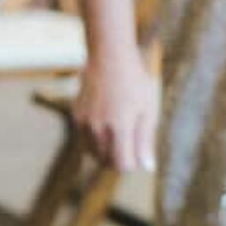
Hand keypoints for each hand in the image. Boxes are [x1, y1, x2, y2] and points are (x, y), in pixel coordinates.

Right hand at [72, 52, 159, 172]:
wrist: (109, 58)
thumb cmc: (134, 83)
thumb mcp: (148, 110)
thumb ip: (145, 141)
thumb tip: (146, 167)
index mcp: (120, 128)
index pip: (122, 165)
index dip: (132, 163)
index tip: (138, 153)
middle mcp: (99, 129)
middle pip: (107, 162)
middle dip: (119, 158)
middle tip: (130, 139)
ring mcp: (85, 124)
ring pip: (94, 152)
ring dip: (106, 149)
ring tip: (118, 130)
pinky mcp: (76, 117)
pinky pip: (86, 138)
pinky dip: (96, 137)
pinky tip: (106, 119)